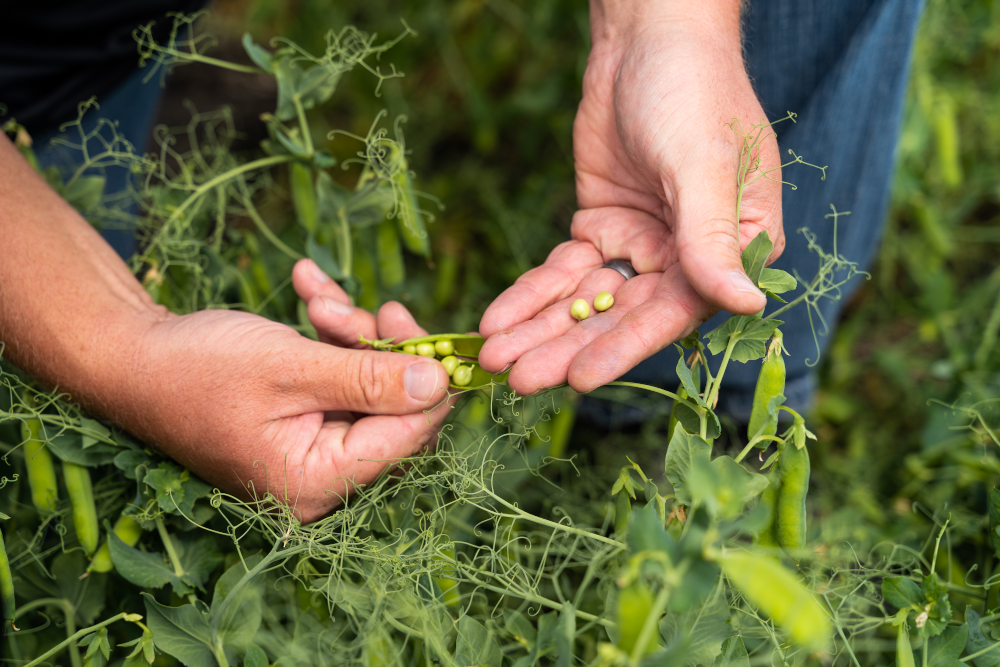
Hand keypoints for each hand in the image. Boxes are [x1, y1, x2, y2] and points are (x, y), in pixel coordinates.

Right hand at [118, 260, 451, 522]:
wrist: (128, 357)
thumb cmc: (197, 367)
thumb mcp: (291, 366)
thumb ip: (369, 378)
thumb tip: (440, 384)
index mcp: (315, 481)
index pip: (405, 441)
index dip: (429, 388)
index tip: (435, 337)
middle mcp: (317, 476)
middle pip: (391, 412)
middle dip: (383, 351)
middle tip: (380, 308)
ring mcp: (309, 448)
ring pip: (366, 386)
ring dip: (350, 334)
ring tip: (316, 296)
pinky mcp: (301, 419)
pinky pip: (336, 376)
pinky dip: (329, 335)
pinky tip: (308, 285)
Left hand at [479, 1, 781, 393]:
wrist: (647, 36)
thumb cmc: (692, 90)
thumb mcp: (702, 162)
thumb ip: (714, 238)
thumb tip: (747, 305)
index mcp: (734, 249)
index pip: (674, 311)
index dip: (624, 345)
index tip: (579, 379)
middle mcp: (687, 257)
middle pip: (619, 314)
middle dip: (566, 347)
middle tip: (516, 379)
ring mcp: (639, 244)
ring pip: (585, 300)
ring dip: (539, 329)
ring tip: (492, 358)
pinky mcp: (599, 227)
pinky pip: (562, 271)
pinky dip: (529, 294)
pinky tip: (496, 318)